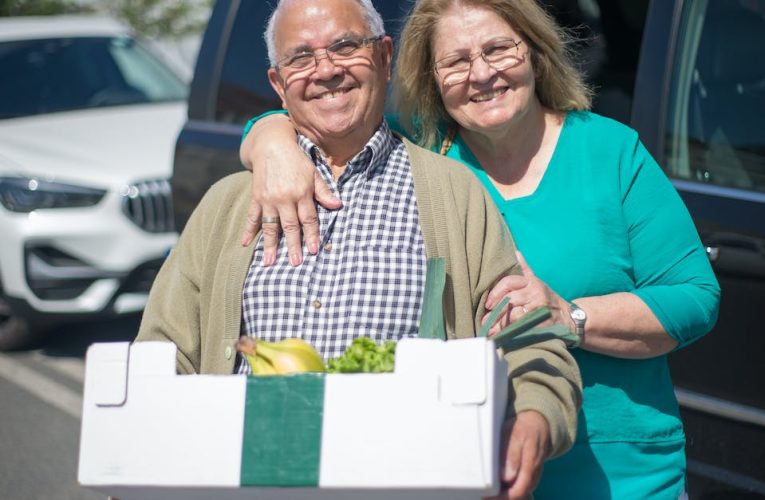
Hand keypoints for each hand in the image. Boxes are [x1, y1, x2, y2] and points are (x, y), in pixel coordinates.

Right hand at [239, 114, 340, 265]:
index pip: (308, 219)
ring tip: (269, 262)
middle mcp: (285, 198)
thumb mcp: (313, 173)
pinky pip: (252, 217)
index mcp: (301, 193)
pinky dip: (249, 230)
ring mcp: (268, 199)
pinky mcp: (256, 197)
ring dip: (270, 245)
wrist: (271, 145)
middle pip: (290, 226)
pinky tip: (246, 244)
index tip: (313, 251)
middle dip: (293, 246)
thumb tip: (338, 205)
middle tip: (295, 263)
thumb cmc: (296, 161)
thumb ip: (324, 191)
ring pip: (270, 226)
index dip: (311, 235)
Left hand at [482, 251, 571, 334]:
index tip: (488, 304)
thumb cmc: (548, 299)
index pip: (509, 283)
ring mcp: (539, 308)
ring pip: (514, 315)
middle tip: (485, 321)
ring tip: (491, 330)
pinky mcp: (542, 322)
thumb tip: (516, 253)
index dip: (496, 293)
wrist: (570, 317)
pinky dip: (510, 332)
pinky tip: (502, 336)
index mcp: (532, 282)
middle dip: (495, 312)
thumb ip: (525, 270)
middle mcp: (536, 293)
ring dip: (500, 324)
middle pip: (509, 300)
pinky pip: (522, 327)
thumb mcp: (538, 282)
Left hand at [483, 411, 550, 499]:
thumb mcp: (516, 435)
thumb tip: (505, 477)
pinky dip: (509, 488)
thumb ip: (511, 456)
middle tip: (485, 495)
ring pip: (520, 491)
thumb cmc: (525, 427)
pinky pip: (521, 485)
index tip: (487, 496)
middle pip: (519, 494)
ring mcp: (533, 474)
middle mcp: (534, 473)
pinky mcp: (530, 472)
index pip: (518, 491)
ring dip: (505, 494)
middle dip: (502, 497)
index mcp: (530, 465)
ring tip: (489, 491)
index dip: (502, 497)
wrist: (538, 422)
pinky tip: (498, 486)